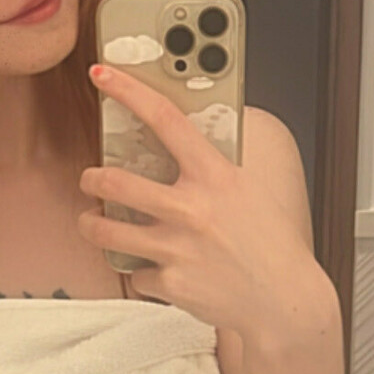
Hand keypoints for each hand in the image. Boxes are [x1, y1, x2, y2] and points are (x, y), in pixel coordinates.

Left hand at [78, 63, 333, 352]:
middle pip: (114, 181)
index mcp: (215, 175)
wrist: (283, 300)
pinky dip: (143, 274)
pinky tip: (161, 271)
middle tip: (90, 179)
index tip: (103, 74)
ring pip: (105, 231)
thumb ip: (211, 169)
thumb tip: (180, 143)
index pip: (165, 118)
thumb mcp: (246, 191)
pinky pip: (136, 274)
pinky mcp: (170, 283)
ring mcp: (178, 248)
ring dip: (91, 224)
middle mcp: (192, 208)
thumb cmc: (268, 244)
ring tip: (93, 221)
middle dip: (92, 179)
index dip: (128, 90)